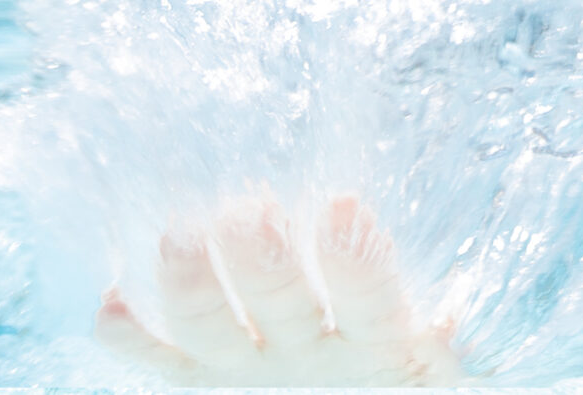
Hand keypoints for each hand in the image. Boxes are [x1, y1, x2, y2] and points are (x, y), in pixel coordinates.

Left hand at [95, 196, 463, 386]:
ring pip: (209, 336)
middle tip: (247, 208)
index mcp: (384, 349)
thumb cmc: (428, 368)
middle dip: (261, 263)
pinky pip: (160, 367)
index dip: (355, 263)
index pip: (371, 306)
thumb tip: (469, 306)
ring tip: (177, 232)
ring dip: (189, 286)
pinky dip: (128, 336)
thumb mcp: (465, 358)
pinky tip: (105, 300)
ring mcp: (250, 372)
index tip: (342, 205)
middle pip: (280, 313)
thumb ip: (477, 328)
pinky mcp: (209, 379)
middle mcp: (310, 363)